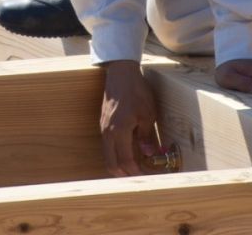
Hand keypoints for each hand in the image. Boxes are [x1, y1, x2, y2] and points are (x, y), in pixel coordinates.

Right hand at [99, 60, 159, 176]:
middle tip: (139, 177)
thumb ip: (147, 136)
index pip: (126, 161)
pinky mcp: (103, 123)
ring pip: (108, 155)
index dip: (136, 173)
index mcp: (119, 131)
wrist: (120, 73)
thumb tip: (148, 154)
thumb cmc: (136, 91)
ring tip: (135, 167)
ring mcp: (103, 128)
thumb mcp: (148, 113)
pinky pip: (108, 146)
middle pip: (112, 164)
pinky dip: (116, 154)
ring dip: (120, 165)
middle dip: (125, 174)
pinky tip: (128, 152)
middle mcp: (108, 133)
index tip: (146, 177)